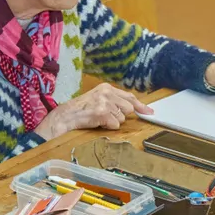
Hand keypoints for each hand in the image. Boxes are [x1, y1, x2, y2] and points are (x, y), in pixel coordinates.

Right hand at [33, 83, 153, 139]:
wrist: (65, 116)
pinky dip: (107, 127)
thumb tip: (134, 109)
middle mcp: (107, 92)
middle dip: (119, 116)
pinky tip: (96, 122)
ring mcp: (105, 102)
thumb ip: (114, 101)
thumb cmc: (81, 110)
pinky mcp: (102, 112)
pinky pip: (114, 125)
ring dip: (111, 122)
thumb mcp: (98, 100)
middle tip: (105, 116)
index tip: (150, 112)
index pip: (129, 96)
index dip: (140, 106)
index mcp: (106, 87)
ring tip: (97, 119)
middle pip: (128, 109)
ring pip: (121, 119)